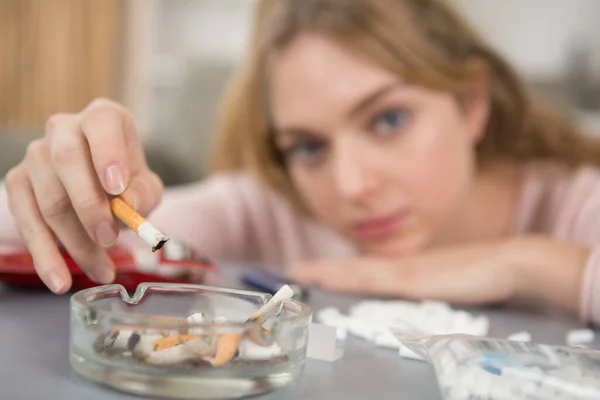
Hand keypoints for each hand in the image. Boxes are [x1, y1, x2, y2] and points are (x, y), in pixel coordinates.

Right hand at [4, 98, 162, 292]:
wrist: (103, 186)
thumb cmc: (127, 183)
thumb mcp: (146, 187)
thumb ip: (144, 193)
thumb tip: (130, 205)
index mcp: (103, 119)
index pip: (102, 123)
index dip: (108, 153)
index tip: (118, 188)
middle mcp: (64, 128)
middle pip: (66, 161)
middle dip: (89, 207)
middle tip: (110, 240)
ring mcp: (36, 155)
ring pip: (49, 200)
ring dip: (76, 242)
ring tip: (102, 271)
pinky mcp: (18, 182)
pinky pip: (26, 221)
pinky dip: (45, 255)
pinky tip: (60, 281)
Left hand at [290, 241, 519, 305]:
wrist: (507, 262)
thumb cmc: (483, 277)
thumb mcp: (449, 287)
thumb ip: (431, 290)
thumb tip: (421, 296)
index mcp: (405, 270)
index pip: (361, 271)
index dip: (335, 270)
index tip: (311, 272)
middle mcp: (398, 268)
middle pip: (350, 269)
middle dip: (320, 270)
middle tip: (289, 270)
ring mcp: (403, 272)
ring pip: (353, 271)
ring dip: (324, 272)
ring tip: (296, 272)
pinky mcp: (411, 280)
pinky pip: (370, 279)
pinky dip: (345, 278)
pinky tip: (328, 279)